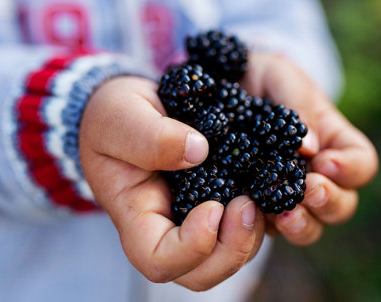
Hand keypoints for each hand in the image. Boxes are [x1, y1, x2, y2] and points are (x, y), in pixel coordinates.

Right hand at [79, 77, 264, 290]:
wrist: (135, 107)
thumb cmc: (115, 114)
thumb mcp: (120, 115)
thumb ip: (149, 135)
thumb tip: (197, 151)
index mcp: (136, 215)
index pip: (158, 261)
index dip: (191, 248)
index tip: (212, 207)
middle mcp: (168, 227)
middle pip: (200, 273)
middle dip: (231, 251)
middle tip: (247, 206)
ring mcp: (195, 219)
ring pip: (229, 256)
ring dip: (251, 235)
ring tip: (257, 195)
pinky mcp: (219, 202)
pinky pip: (244, 227)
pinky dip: (261, 216)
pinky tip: (265, 186)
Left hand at [242, 53, 378, 244]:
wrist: (222, 88)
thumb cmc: (261, 78)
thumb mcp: (279, 76)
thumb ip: (297, 104)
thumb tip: (309, 147)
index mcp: (333, 141)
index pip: (362, 163)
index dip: (350, 168)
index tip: (325, 161)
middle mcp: (316, 174)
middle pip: (343, 204)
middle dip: (330, 201)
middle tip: (308, 189)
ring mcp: (288, 195)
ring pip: (312, 226)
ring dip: (303, 224)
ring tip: (283, 214)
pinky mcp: (259, 208)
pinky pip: (270, 228)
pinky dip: (266, 226)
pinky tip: (251, 214)